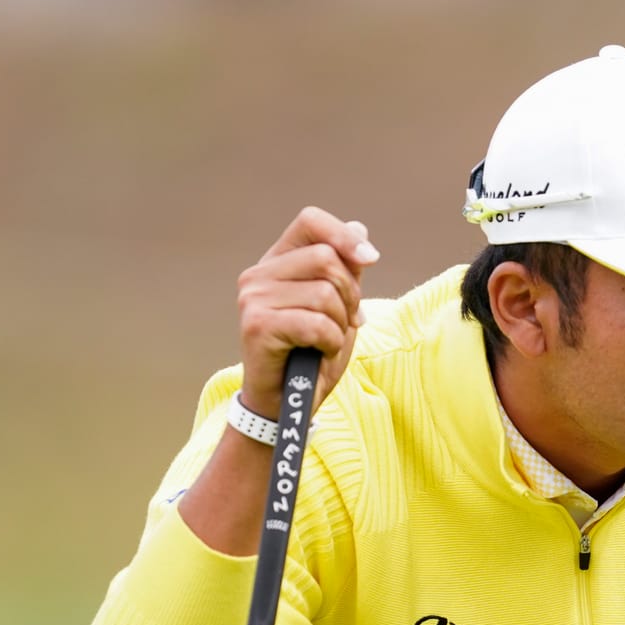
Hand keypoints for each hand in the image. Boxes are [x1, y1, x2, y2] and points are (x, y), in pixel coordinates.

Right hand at [236, 206, 379, 414]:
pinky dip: (330, 342)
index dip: (344, 235)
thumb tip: (360, 229)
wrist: (288, 403)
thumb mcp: (340, 307)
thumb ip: (347, 270)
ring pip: (325, 293)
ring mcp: (253, 298)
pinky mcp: (257, 325)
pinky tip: (317, 353)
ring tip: (326, 341)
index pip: (310, 221)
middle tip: (342, 323)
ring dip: (340, 324)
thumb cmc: (313, 355)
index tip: (371, 259)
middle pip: (327, 259)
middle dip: (350, 295)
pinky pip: (317, 323)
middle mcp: (258, 274)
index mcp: (278, 262)